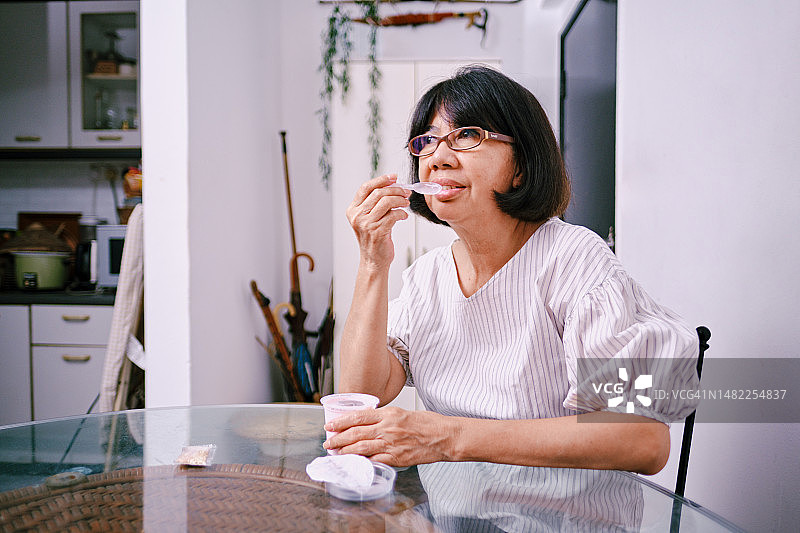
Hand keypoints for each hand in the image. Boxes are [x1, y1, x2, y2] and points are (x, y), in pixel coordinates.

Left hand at [323, 407, 456, 466]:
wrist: (445, 436)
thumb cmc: (428, 424)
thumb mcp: (403, 413)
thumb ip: (385, 418)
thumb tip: (368, 424)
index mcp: (389, 413)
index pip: (358, 416)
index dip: (341, 421)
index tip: (330, 425)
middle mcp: (387, 427)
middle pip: (355, 433)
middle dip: (338, 438)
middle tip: (328, 442)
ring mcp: (391, 443)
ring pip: (361, 447)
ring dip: (345, 451)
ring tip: (335, 453)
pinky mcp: (396, 458)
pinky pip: (374, 461)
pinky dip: (361, 462)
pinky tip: (354, 464)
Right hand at [346, 174, 410, 270]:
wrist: (374, 260)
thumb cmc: (374, 238)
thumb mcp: (369, 218)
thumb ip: (376, 202)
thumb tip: (393, 185)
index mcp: (353, 210)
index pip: (365, 188)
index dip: (381, 180)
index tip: (394, 177)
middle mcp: (357, 216)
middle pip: (378, 193)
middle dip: (396, 190)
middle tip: (406, 192)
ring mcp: (366, 224)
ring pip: (387, 202)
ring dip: (400, 200)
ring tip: (406, 203)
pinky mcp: (377, 232)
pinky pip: (394, 215)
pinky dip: (402, 213)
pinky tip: (404, 216)